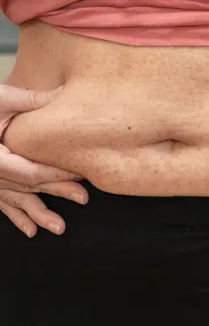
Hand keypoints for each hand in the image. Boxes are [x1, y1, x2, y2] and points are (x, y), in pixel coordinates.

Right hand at [0, 84, 87, 236]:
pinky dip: (16, 217)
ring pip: (15, 200)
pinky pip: (1, 204)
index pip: (30, 170)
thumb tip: (63, 94)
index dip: (57, 173)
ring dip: (38, 215)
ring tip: (59, 228)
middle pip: (28, 185)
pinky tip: (31, 230)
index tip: (81, 173)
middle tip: (82, 198)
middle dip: (57, 192)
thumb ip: (30, 100)